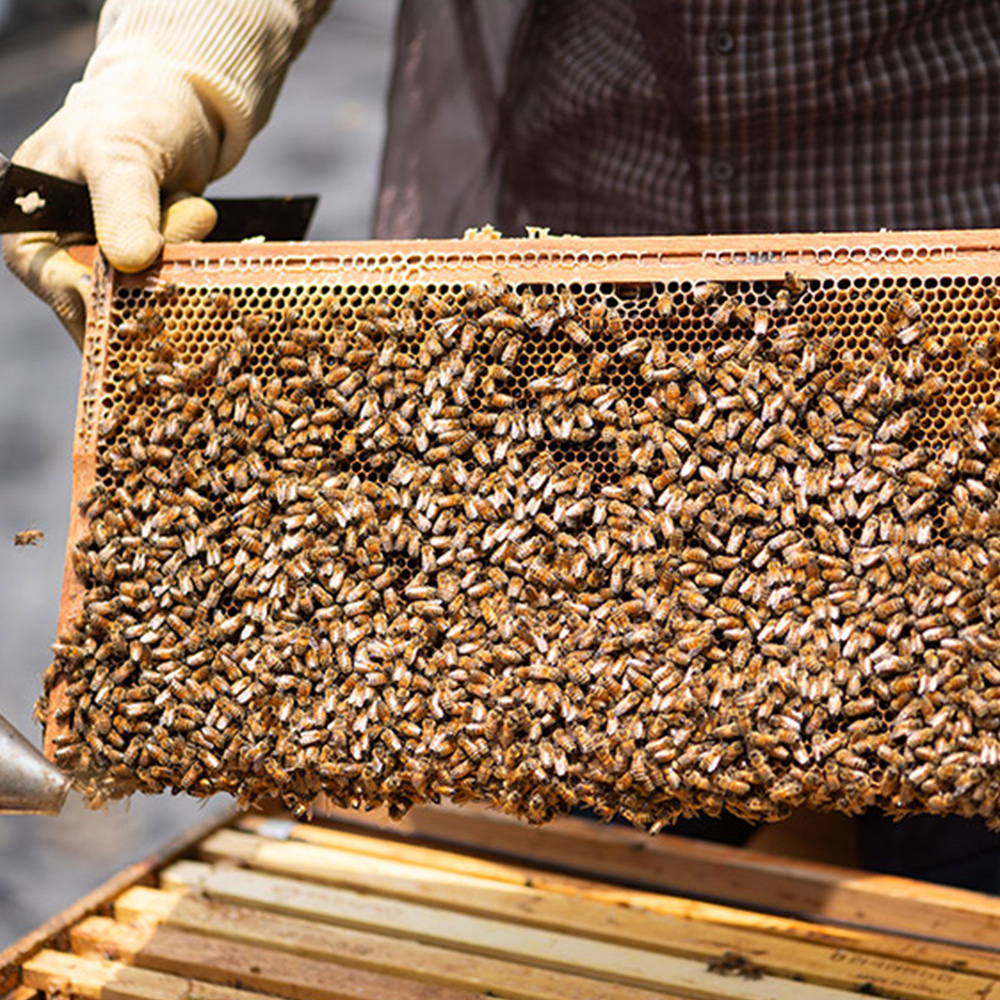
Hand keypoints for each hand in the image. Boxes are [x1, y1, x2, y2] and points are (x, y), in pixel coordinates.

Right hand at [3, 0, 328, 345]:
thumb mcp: (121, 152)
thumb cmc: (132, 114)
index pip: (60, 287)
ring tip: (190, 206)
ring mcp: (115, 269)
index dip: (104, 300)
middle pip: (110, 307)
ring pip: (152, 303)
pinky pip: (179, 291)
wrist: (179, 107)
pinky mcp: (155, 271)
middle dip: (155, 280)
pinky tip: (199, 220)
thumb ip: (124, 206)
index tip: (145, 295)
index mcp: (33, 232)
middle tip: (187, 228)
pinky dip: (198, 264)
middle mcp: (68, 260)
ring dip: (182, 264)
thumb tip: (130, 261)